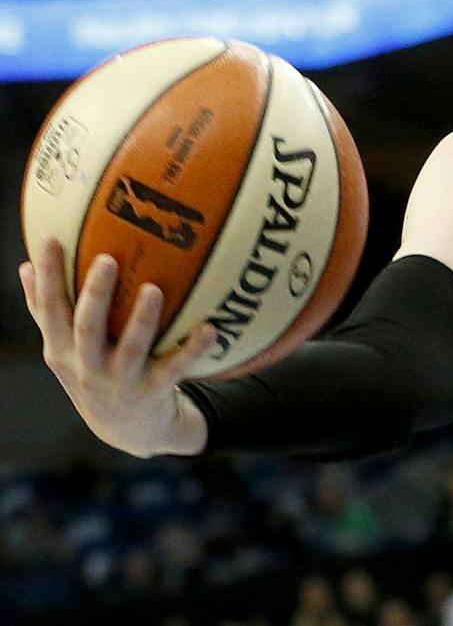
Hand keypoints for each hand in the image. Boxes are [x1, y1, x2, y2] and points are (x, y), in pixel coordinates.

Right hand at [18, 238, 216, 457]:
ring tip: (154, 289)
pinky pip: (176, 368)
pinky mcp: (152, 392)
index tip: (50, 240)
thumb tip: (25, 265)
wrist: (126, 430)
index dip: (48, 278)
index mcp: (63, 350)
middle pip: (87, 328)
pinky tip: (211, 328)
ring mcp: (120, 381)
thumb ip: (46, 311)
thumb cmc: (93, 373)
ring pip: (131, 349)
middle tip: (108, 260)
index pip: (50, 310)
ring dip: (143, 320)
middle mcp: (87, 366)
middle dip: (95, 295)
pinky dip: (193, 349)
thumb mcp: (64, 349)